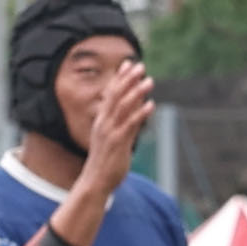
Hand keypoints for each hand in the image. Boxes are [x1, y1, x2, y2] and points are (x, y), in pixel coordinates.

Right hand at [71, 60, 154, 203]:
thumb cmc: (105, 161)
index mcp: (102, 120)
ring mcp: (110, 132)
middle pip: (116, 96)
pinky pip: (130, 125)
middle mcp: (104, 123)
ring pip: (124, 107)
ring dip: (137, 93)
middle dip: (128, 80)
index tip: (128, 64)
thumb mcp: (111, 138)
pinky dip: (141, 114)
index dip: (120, 78)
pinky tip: (151, 105)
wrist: (95, 182)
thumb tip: (134, 110)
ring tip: (150, 81)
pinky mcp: (118, 143)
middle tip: (140, 66)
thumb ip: (122, 122)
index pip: (110, 94)